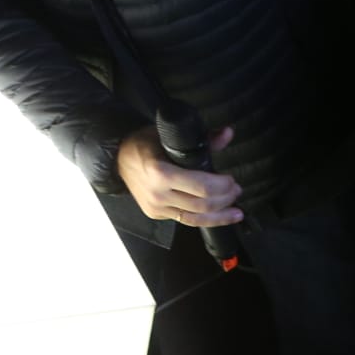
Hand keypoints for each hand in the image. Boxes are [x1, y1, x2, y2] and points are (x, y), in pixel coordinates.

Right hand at [115, 125, 243, 227]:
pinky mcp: (156, 214)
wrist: (118, 157)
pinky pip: (186, 221)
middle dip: (225, 199)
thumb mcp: (169, 135)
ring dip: (220, 216)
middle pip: (202, 204)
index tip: (232, 179)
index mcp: (160, 172)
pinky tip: (219, 218)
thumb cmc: (144, 142)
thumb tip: (228, 133)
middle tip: (236, 190)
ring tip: (236, 211)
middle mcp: (158, 193)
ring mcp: (156, 207)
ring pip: (197, 218)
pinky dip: (205, 220)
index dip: (222, 186)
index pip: (201, 186)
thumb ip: (202, 139)